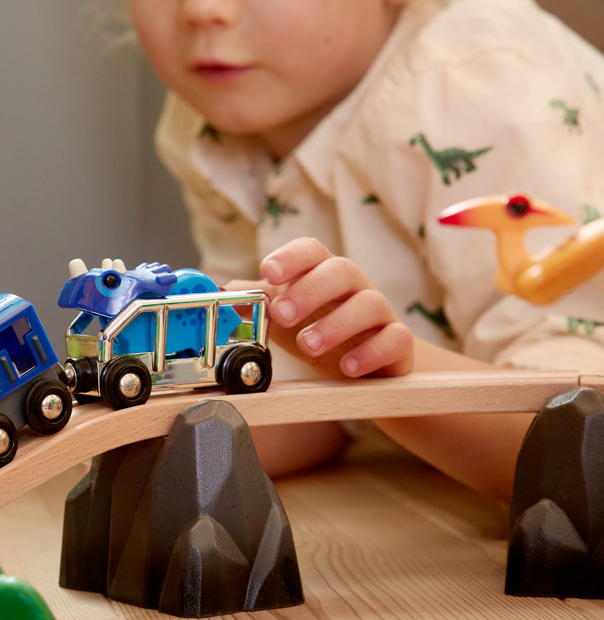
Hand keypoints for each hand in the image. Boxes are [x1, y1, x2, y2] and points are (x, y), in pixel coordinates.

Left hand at [240, 238, 414, 377]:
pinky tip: (348, 368)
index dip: (291, 257)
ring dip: (336, 324)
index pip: (312, 251)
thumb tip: (221, 291)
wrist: (365, 365)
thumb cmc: (319, 329)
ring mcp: (380, 313)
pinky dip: (371, 352)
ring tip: (307, 346)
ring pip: (369, 304)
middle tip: (283, 314)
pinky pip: (395, 339)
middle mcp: (354, 287)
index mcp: (322, 274)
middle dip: (310, 290)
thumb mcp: (284, 317)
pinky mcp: (398, 342)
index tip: (269, 271)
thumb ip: (256, 303)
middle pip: (341, 270)